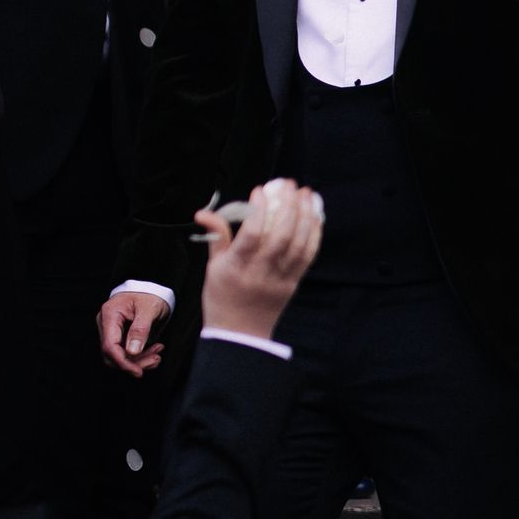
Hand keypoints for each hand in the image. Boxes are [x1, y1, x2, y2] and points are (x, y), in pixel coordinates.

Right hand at [98, 285, 170, 376]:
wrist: (153, 291)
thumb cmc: (150, 295)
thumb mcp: (149, 309)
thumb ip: (140, 329)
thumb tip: (132, 351)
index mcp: (110, 314)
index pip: (109, 346)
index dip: (122, 362)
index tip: (138, 371)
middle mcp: (107, 325)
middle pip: (112, 355)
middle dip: (134, 363)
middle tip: (155, 359)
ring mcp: (112, 332)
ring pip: (120, 357)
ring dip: (140, 361)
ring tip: (158, 355)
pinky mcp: (120, 338)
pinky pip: (127, 354)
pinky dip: (141, 358)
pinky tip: (154, 352)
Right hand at [199, 180, 322, 340]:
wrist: (239, 334)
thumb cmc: (222, 297)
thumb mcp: (213, 267)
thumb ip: (216, 236)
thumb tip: (203, 212)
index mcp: (236, 268)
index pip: (251, 235)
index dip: (258, 210)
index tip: (260, 190)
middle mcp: (259, 273)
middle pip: (280, 237)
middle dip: (288, 207)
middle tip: (290, 185)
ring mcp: (279, 280)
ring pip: (298, 245)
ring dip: (306, 217)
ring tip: (307, 194)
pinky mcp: (293, 285)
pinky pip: (307, 257)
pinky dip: (313, 235)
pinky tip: (314, 217)